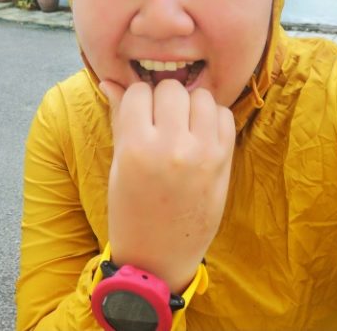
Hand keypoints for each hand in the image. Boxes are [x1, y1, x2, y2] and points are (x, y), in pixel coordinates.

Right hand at [100, 79, 234, 293]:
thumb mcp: (118, 166)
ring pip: (202, 96)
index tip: (138, 114)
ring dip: (191, 104)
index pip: (138, 92)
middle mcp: (172, 146)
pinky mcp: (224, 160)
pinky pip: (224, 115)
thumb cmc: (130, 211)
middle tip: (161, 120)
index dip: (137, 100)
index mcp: (136, 148)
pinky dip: (213, 118)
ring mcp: (203, 152)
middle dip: (164, 99)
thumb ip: (120, 119)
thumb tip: (111, 81)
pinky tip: (200, 134)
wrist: (159, 256)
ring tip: (182, 126)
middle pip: (172, 89)